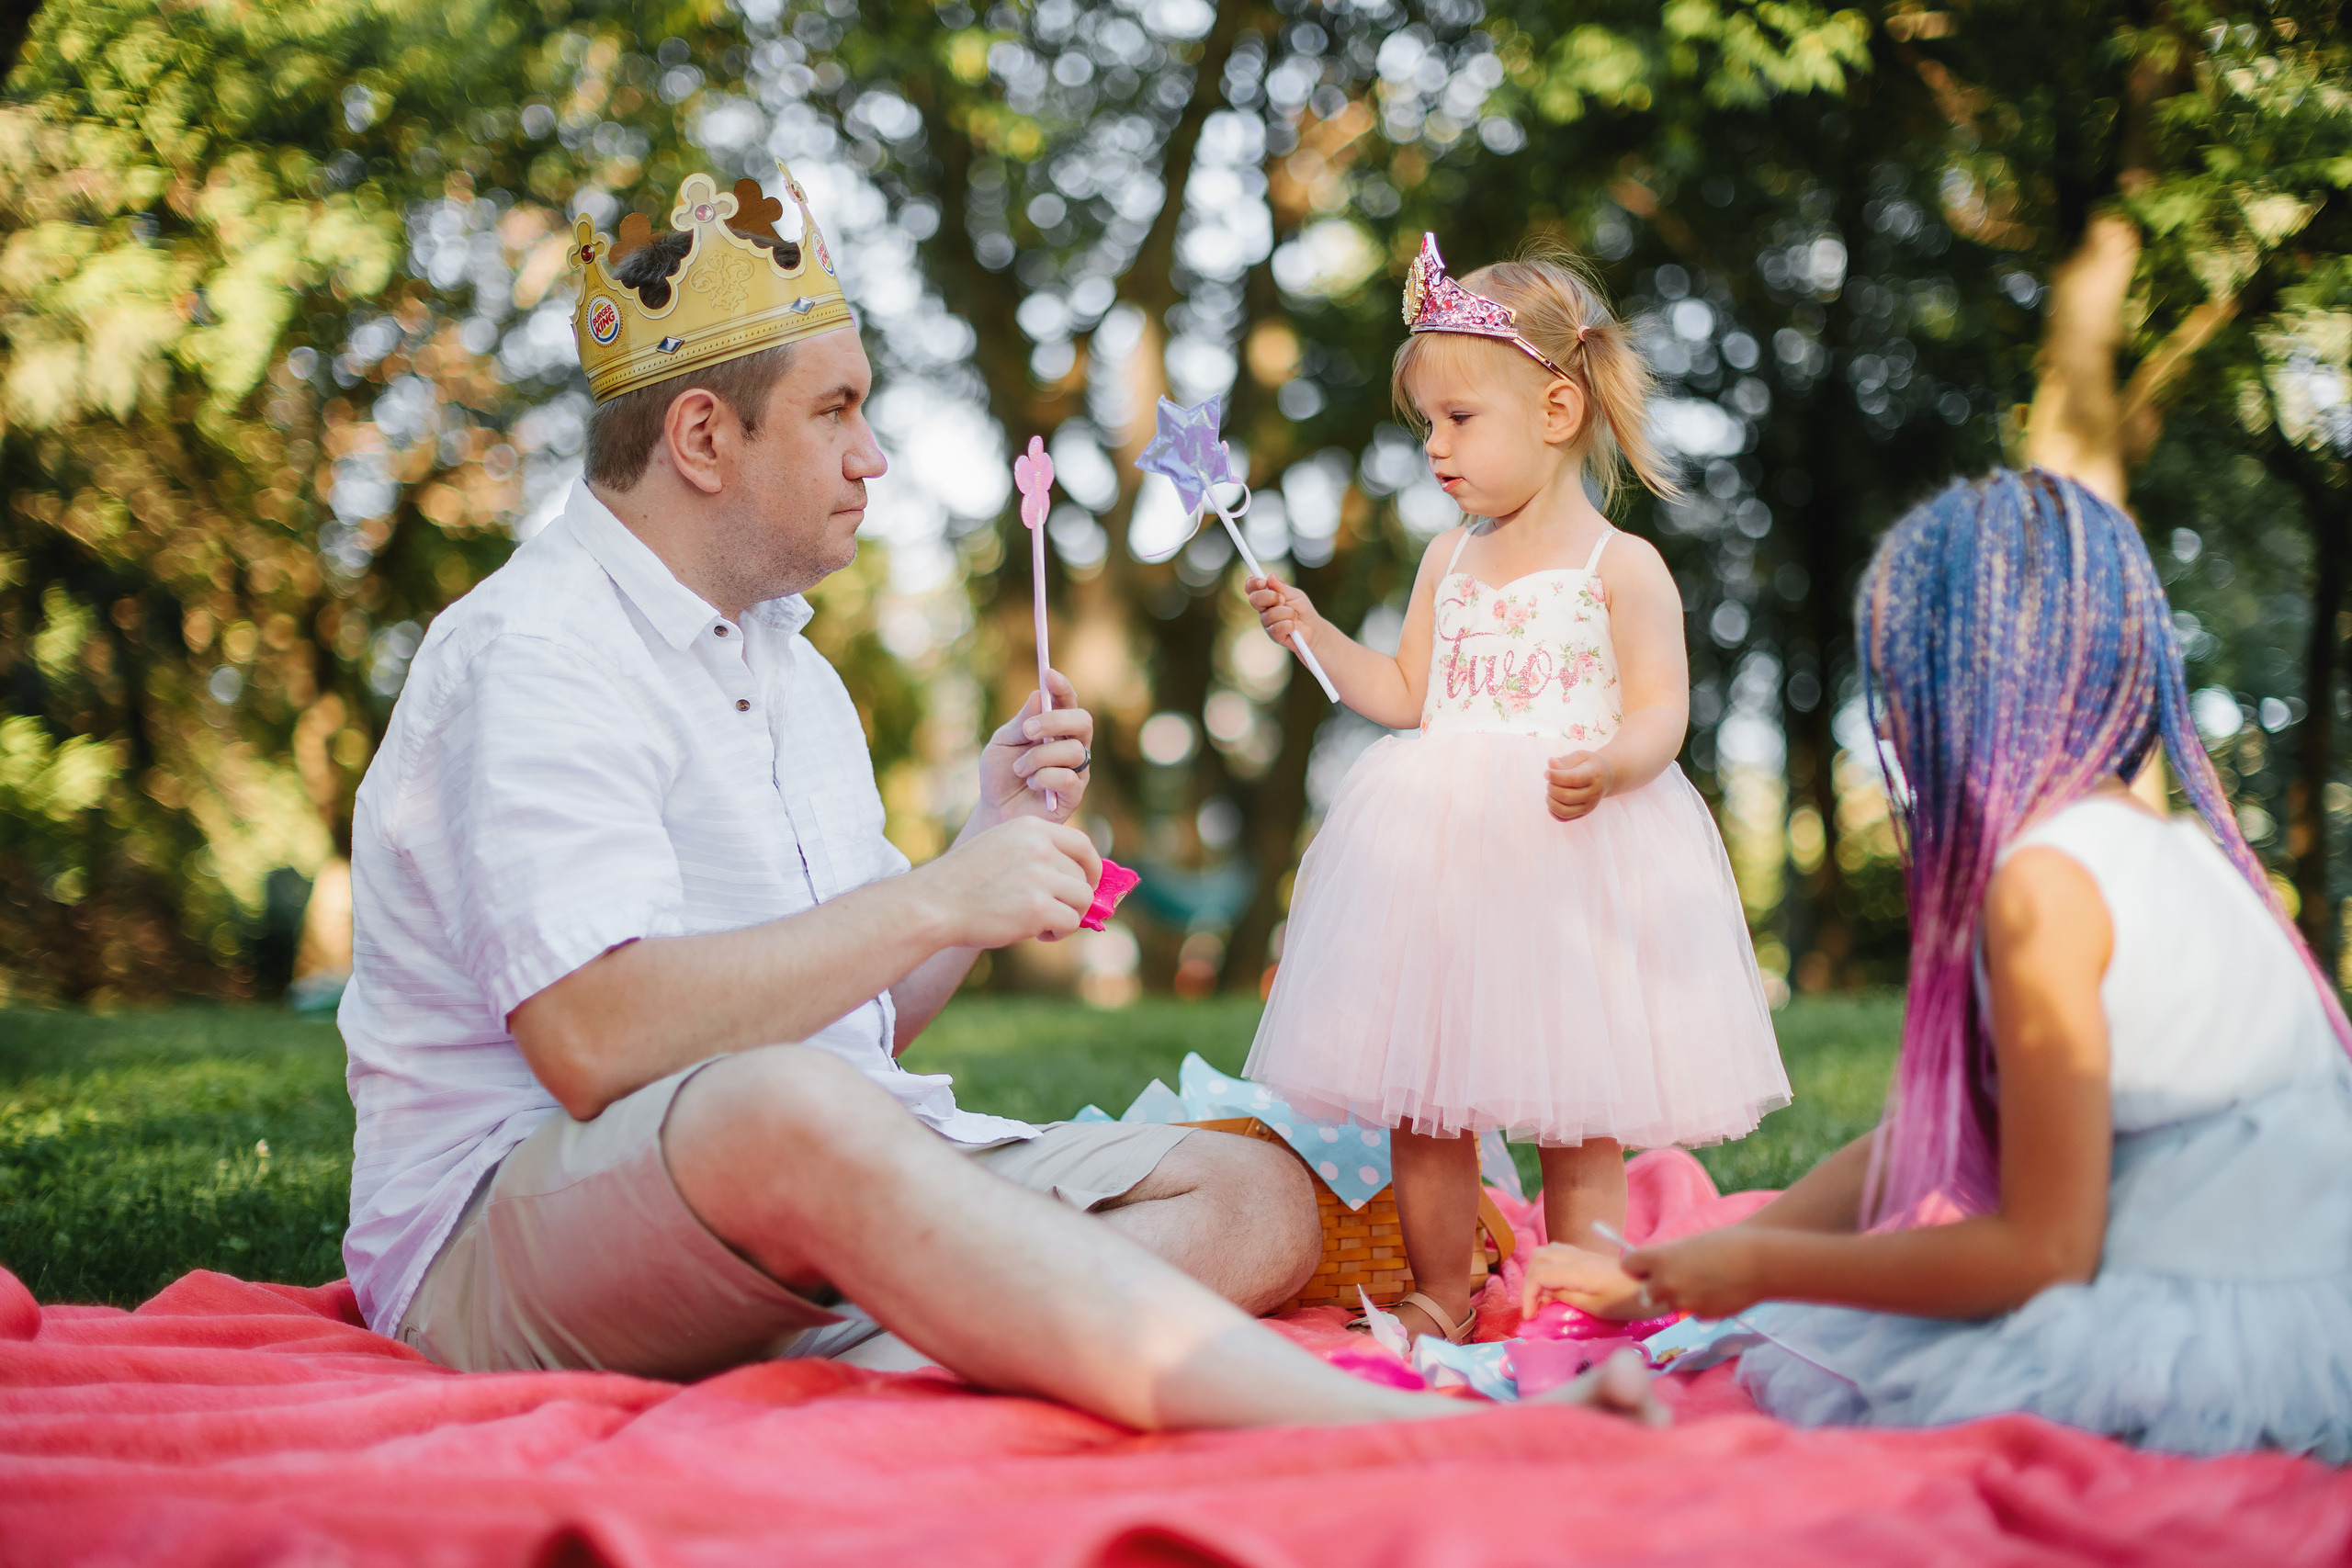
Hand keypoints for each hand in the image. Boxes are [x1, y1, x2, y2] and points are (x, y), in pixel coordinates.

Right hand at [915, 815, 1101, 948]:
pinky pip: (1070, 922)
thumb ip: (1036, 854)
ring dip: (1069, 916)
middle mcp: (1039, 847)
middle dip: (1074, 897)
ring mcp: (1040, 876)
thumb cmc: (964, 882)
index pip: (1082, 843)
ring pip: (1082, 899)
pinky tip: (1038, 934)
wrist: (934, 904)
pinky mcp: (1039, 907)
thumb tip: (1079, 881)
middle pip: (1083, 875)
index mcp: (1030, 828)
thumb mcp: (1000, 848)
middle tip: (1052, 912)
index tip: (1089, 883)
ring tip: (1043, 925)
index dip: (1092, 866)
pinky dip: (1059, 933)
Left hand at [979, 670, 1093, 824]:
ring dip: (1038, 758)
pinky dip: (1042, 779)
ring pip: (1073, 751)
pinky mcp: (1074, 794)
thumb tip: (1039, 695)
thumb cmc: (1000, 774)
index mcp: (1056, 728)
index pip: (1068, 701)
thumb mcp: (1002, 743)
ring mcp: (1076, 770)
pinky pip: (1067, 778)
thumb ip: (1021, 722)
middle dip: (1056, 721)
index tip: (1048, 674)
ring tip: (1019, 770)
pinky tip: (1031, 785)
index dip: (1062, 687)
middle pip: (1083, 721)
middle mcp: (1071, 745)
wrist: (995, 812)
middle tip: (1027, 731)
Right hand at [1245, 574, 1321, 656]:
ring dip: (1287, 613)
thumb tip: (1271, 577)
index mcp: (1266, 596)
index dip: (1253, 583)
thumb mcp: (1294, 594)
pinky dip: (1290, 624)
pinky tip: (1294, 626)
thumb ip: (1282, 587)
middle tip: (1283, 600)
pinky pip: (1277, 627)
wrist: (1312, 627)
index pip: (1251, 587)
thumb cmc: (1302, 609)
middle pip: (1254, 599)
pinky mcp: (1273, 635)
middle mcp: (1263, 609)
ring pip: (1270, 614)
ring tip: (1294, 615)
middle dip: (1271, 597)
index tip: (1263, 582)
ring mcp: (1267, 623)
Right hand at [1519, 1241, 1648, 1320]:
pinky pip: (1559, 1253)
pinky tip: (1557, 1285)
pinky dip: (1549, 1267)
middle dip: (1530, 1282)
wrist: (1655, 1286)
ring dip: (1538, 1271)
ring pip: (1547, 1251)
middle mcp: (1577, 1257)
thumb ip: (1568, 1297)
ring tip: (1544, 1296)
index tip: (1531, 1316)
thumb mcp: (1597, 1307)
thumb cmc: (1629, 1301)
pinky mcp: (1589, 1257)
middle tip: (1536, 1306)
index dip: (1528, 1295)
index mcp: (1577, 1271)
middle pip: (1538, 1258)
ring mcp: (1583, 1254)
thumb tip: (1546, 1293)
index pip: (1538, 1275)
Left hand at [1545, 749, 1615, 820]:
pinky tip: (1554, 800)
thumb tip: (1550, 762)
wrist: (1606, 777)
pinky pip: (1563, 818)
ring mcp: (1589, 806)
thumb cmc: (1589, 764)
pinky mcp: (1583, 814)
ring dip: (1551, 801)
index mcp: (1594, 775)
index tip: (1547, 772)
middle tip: (1550, 781)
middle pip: (1567, 796)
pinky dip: (1553, 811)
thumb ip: (1565, 760)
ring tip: (1551, 791)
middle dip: (1552, 788)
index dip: (1556, 777)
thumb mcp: (1580, 756)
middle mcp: (1593, 793)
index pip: (1573, 779)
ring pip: (1564, 811)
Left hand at [1619, 1229, 1767, 1320]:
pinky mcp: (1700, 1316)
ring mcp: (1682, 1302)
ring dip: (1679, 1297)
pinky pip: (1693, 1312)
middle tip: (1674, 1278)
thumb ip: (1668, 1259)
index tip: (1643, 1266)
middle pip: (1644, 1292)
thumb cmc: (1727, 1244)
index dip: (1637, 1266)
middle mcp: (1665, 1283)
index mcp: (1660, 1259)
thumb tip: (1656, 1270)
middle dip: (1655, 1287)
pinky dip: (1700, 1305)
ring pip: (1670, 1304)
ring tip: (1704, 1281)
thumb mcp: (1689, 1245)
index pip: (1629, 1265)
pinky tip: (1718, 1291)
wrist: (1760, 1263)